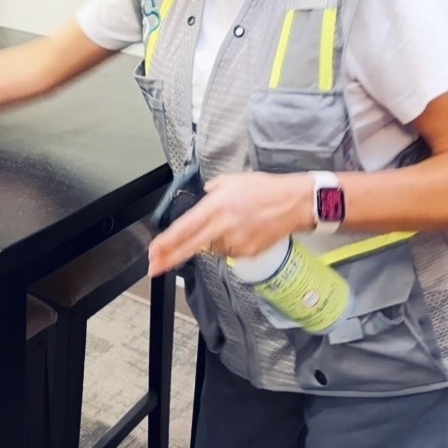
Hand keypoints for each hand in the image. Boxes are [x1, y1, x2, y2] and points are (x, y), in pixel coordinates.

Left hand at [147, 171, 313, 275]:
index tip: (153, 250)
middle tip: (154, 267)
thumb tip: (204, 197)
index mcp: (216, 206)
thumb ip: (213, 190)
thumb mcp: (232, 180)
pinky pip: (230, 251)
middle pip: (190, 246)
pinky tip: (243, 231)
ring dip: (213, 241)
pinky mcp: (248, 252)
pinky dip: (230, 244)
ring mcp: (236, 241)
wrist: (294, 203)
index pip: (184, 228)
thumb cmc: (265, 189)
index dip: (166, 241)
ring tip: (233, 224)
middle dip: (169, 258)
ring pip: (212, 248)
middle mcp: (223, 226)